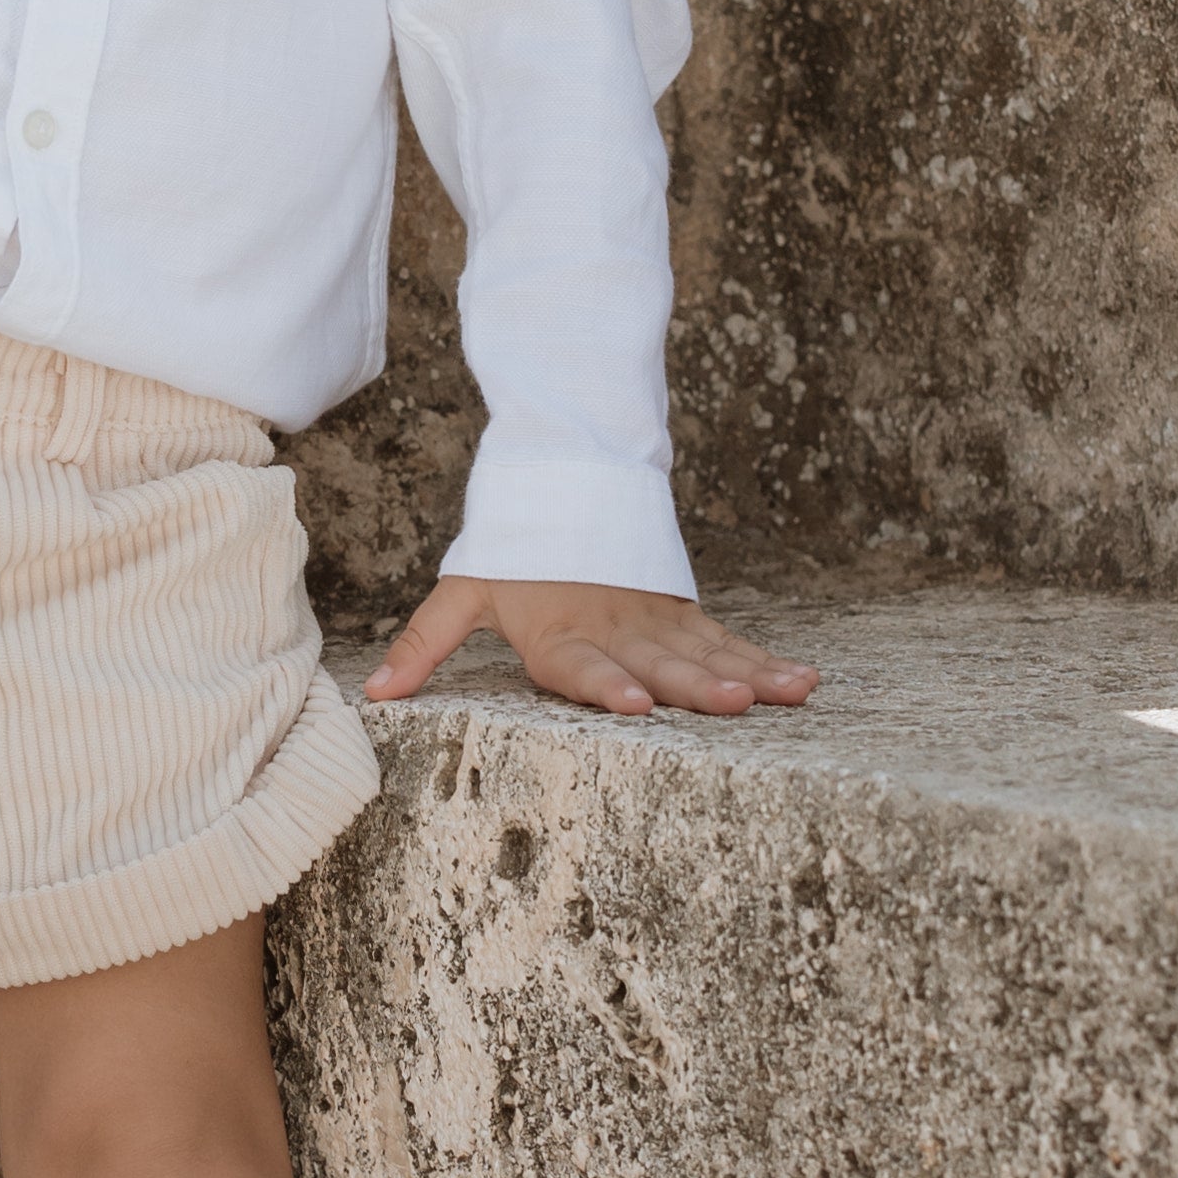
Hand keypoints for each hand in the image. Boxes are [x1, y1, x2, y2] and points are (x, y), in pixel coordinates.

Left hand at [363, 579, 818, 717]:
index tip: (635, 705)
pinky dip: (765, 661)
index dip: (606, 685)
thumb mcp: (463, 590)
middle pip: (656, 662)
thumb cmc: (512, 547)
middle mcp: (611, 628)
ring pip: (705, 652)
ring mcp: (652, 621)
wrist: (565, 473)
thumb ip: (424, 644)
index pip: (581, 665)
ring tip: (786, 695)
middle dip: (695, 685)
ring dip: (746, 674)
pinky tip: (802, 682)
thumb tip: (375, 695)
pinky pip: (728, 641)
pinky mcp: (681, 612)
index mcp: (557, 630)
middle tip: (730, 705)